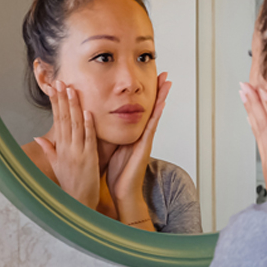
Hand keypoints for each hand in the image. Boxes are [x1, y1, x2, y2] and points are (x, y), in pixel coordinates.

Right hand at [34, 80, 99, 208]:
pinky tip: (87, 111)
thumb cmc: (69, 183)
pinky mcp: (89, 157)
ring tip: (72, 90)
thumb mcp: (56, 165)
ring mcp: (78, 152)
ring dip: (74, 107)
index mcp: (60, 148)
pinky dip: (87, 124)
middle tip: (62, 82)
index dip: (56, 103)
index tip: (56, 88)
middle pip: (64, 119)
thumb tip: (38, 136)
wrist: (78, 202)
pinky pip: (88, 138)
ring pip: (75, 125)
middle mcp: (67, 148)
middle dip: (63, 99)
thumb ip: (49, 149)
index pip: (57, 120)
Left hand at [106, 72, 171, 223]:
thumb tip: (99, 121)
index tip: (150, 79)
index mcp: (134, 134)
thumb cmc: (117, 173)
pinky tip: (161, 104)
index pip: (142, 109)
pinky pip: (152, 127)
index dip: (147, 94)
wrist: (123, 192)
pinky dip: (157, 115)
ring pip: (155, 114)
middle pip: (152, 108)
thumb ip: (111, 135)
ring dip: (161, 97)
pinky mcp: (145, 147)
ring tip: (167, 82)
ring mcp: (146, 140)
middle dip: (158, 91)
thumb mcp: (112, 148)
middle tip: (163, 74)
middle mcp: (142, 134)